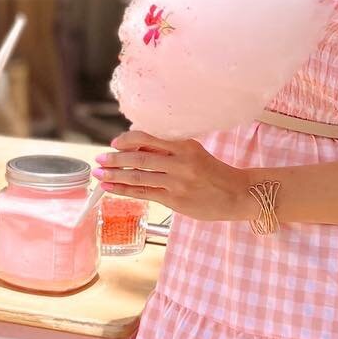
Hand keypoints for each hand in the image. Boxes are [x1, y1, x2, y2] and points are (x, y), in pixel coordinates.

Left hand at [95, 129, 253, 222]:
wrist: (238, 194)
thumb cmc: (214, 173)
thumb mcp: (194, 153)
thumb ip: (168, 150)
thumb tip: (136, 148)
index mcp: (185, 145)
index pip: (149, 138)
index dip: (127, 140)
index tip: (114, 143)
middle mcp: (180, 162)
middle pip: (139, 158)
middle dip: (115, 159)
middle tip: (99, 159)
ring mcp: (177, 182)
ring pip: (139, 177)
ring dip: (114, 176)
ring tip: (99, 175)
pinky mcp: (175, 200)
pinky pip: (144, 193)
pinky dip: (124, 190)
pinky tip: (111, 188)